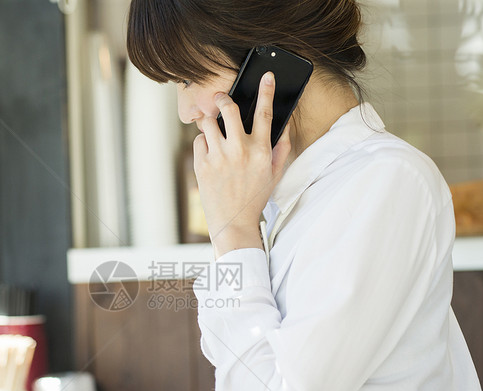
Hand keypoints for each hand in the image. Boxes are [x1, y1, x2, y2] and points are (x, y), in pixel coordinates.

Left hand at [194, 71, 291, 257]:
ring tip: (215, 130)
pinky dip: (203, 143)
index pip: (265, 113)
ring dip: (211, 122)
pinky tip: (210, 153)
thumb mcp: (274, 174)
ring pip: (209, 122)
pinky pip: (199, 140)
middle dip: (223, 99)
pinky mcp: (202, 165)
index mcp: (261, 151)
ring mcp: (219, 157)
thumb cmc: (255, 197)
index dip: (267, 91)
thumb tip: (284, 124)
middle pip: (229, 109)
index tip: (267, 76)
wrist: (233, 222)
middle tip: (222, 99)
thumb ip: (281, 147)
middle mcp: (240, 151)